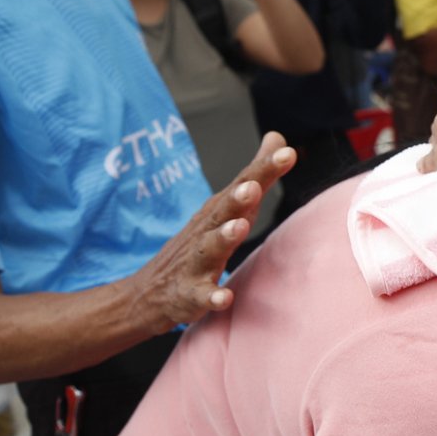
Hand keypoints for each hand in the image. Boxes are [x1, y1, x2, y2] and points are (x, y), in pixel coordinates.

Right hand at [128, 132, 294, 329]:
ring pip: (210, 249)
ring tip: (238, 227)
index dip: (264, 169)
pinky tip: (224, 298)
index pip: (244, 184)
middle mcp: (206, 231)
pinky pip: (201, 297)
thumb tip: (279, 138)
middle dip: (238, 197)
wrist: (149, 293)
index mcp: (220, 211)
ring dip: (223, 237)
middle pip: (223, 210)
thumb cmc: (199, 242)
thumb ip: (256, 174)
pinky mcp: (189, 295)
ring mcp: (196, 263)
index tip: (287, 153)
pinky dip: (211, 297)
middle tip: (253, 186)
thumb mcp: (227, 206)